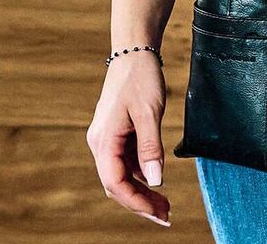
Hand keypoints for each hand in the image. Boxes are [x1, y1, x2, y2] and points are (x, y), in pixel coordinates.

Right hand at [87, 53, 171, 226]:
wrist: (134, 51)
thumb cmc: (140, 77)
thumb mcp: (149, 112)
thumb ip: (150, 147)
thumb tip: (156, 181)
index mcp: (104, 140)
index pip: (115, 183)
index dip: (137, 202)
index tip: (159, 213)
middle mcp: (101, 143)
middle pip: (117, 184)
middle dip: (140, 202)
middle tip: (166, 216)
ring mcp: (107, 139)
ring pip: (121, 175)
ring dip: (141, 191)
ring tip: (164, 205)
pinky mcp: (116, 134)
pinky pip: (125, 162)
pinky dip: (140, 175)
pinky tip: (156, 180)